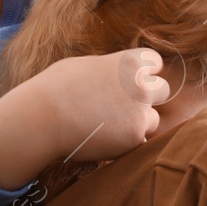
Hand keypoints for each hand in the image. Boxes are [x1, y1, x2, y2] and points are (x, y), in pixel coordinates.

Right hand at [42, 47, 170, 162]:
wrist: (43, 118)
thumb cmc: (55, 88)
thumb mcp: (85, 65)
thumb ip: (109, 68)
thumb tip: (115, 71)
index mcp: (129, 62)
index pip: (155, 62)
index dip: (145, 74)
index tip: (132, 83)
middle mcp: (141, 84)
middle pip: (163, 90)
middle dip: (148, 99)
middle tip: (124, 108)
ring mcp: (141, 111)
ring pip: (152, 119)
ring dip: (137, 124)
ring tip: (107, 127)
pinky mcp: (135, 137)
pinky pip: (140, 141)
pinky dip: (127, 143)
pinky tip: (105, 140)